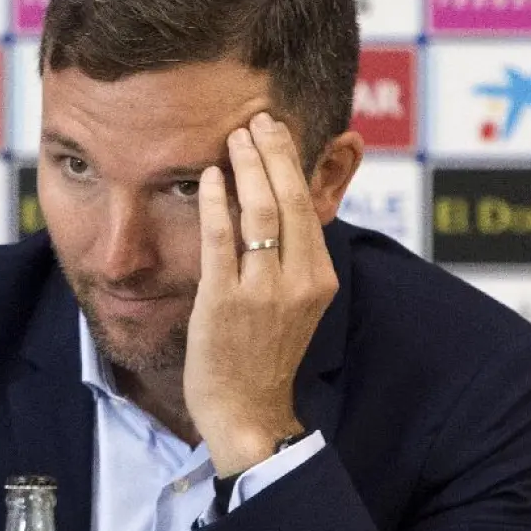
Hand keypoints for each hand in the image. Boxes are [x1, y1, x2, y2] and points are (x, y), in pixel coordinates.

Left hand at [184, 111, 338, 477]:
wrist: (248, 412)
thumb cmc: (265, 356)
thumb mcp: (295, 305)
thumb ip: (293, 261)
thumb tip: (283, 211)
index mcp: (319, 279)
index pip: (308, 206)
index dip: (292, 163)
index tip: (276, 131)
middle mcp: (297, 281)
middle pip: (289, 200)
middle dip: (273, 153)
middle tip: (257, 119)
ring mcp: (261, 292)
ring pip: (260, 213)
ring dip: (247, 167)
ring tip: (235, 136)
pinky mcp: (224, 302)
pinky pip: (220, 240)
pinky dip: (216, 202)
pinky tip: (211, 176)